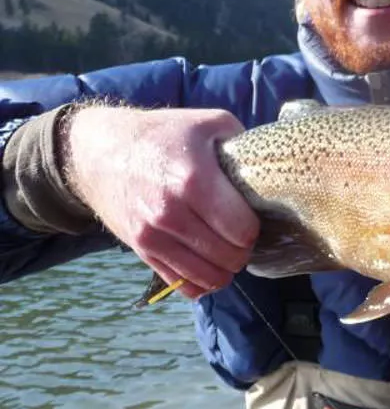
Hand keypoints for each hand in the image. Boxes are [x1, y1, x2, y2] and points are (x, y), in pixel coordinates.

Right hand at [65, 106, 258, 298]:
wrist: (99, 151)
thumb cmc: (161, 134)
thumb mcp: (208, 123)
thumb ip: (244, 142)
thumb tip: (271, 165)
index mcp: (193, 180)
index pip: (242, 230)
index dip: (255, 227)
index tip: (252, 216)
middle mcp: (171, 213)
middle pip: (230, 256)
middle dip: (244, 249)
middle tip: (241, 233)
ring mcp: (153, 236)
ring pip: (209, 277)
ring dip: (226, 268)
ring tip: (227, 248)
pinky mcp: (142, 250)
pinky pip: (183, 285)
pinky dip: (202, 281)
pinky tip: (207, 262)